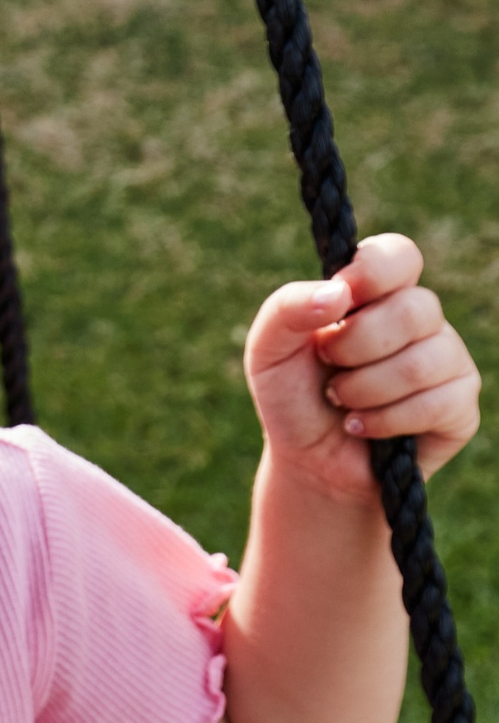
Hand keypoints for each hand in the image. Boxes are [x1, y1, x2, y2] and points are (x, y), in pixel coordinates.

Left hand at [245, 232, 480, 497]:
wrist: (308, 464)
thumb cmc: (293, 399)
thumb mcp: (267, 353)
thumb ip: (285, 310)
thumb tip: (336, 291)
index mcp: (377, 294)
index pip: (398, 256)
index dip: (372, 273)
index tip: (339, 301)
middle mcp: (420, 319)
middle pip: (412, 309)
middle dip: (354, 349)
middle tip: (329, 371)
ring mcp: (446, 359)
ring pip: (421, 362)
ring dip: (364, 392)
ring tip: (342, 403)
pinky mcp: (458, 404)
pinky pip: (436, 403)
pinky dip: (384, 422)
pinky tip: (362, 427)